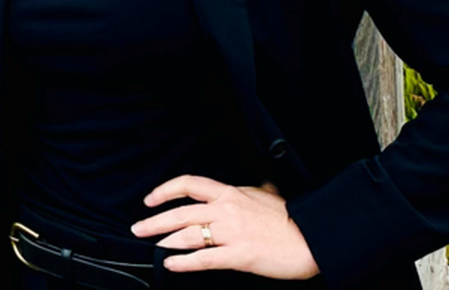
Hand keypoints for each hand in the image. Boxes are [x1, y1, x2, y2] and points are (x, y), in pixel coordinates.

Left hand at [130, 175, 318, 279]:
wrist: (311, 238)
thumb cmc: (290, 220)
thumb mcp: (268, 195)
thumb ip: (255, 190)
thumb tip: (258, 185)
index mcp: (231, 194)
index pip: (189, 184)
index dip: (165, 190)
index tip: (150, 199)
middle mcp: (226, 210)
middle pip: (180, 212)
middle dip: (154, 221)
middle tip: (138, 228)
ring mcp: (231, 233)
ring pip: (187, 234)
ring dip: (164, 240)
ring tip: (152, 246)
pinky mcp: (238, 255)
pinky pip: (203, 259)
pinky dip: (183, 262)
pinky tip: (170, 264)